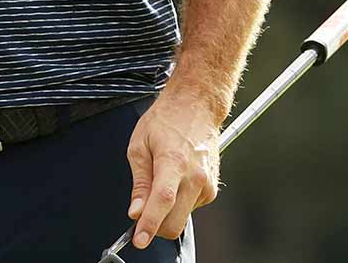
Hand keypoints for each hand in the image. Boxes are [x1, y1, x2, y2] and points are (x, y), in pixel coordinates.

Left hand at [125, 90, 221, 248]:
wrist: (196, 106)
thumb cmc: (167, 120)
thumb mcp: (139, 146)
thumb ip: (139, 183)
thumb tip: (135, 211)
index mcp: (173, 162)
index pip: (162, 202)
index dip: (149, 224)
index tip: (139, 240)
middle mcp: (195, 177)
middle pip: (175, 221)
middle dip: (155, 226)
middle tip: (141, 213)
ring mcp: (206, 185)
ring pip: (182, 218)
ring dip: (167, 213)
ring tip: (161, 181)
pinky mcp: (211, 190)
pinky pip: (190, 208)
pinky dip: (178, 204)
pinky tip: (175, 181)